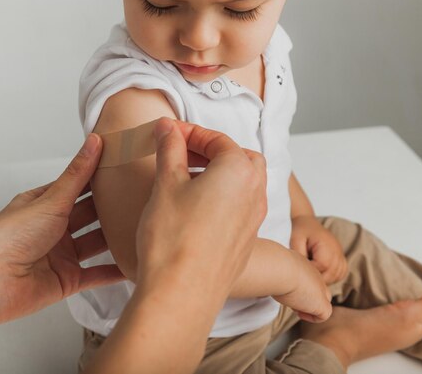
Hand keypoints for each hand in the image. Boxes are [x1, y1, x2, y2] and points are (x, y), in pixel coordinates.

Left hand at [0, 134, 124, 321]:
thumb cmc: (8, 237)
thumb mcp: (50, 200)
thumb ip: (77, 175)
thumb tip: (93, 142)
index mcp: (45, 205)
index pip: (79, 188)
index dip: (102, 179)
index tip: (127, 168)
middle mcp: (53, 229)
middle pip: (91, 215)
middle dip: (113, 208)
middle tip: (142, 197)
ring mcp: (61, 255)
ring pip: (96, 243)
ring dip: (116, 237)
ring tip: (143, 227)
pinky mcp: (67, 280)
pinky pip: (96, 275)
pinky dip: (113, 271)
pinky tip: (134, 263)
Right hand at [85, 118, 267, 373]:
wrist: (181, 293)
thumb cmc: (173, 239)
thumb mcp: (166, 183)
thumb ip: (171, 149)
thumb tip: (169, 128)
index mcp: (239, 170)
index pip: (216, 138)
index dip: (188, 132)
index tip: (166, 133)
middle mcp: (254, 192)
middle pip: (239, 156)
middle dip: (211, 149)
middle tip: (181, 152)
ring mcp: (254, 219)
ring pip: (243, 182)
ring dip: (218, 172)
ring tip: (185, 178)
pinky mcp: (246, 241)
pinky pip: (240, 206)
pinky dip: (222, 196)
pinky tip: (194, 207)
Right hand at [273, 249, 332, 322]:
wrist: (280, 269)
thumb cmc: (273, 266)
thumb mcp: (273, 266)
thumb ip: (275, 271)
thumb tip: (264, 278)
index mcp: (303, 265)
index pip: (306, 278)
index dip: (298, 287)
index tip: (286, 289)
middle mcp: (314, 275)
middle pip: (318, 290)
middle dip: (305, 298)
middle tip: (290, 299)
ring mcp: (321, 290)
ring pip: (322, 302)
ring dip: (308, 307)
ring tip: (293, 305)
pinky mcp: (322, 304)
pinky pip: (323, 316)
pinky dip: (311, 317)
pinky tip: (299, 312)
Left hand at [290, 215, 347, 284]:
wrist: (308, 222)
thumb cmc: (301, 230)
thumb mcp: (295, 240)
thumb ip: (300, 255)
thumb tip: (303, 270)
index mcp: (326, 246)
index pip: (322, 267)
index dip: (311, 273)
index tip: (301, 270)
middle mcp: (337, 251)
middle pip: (331, 275)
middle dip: (317, 278)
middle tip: (305, 273)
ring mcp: (341, 255)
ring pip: (337, 276)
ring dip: (325, 279)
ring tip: (311, 272)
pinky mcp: (341, 258)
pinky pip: (340, 273)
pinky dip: (331, 277)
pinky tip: (320, 272)